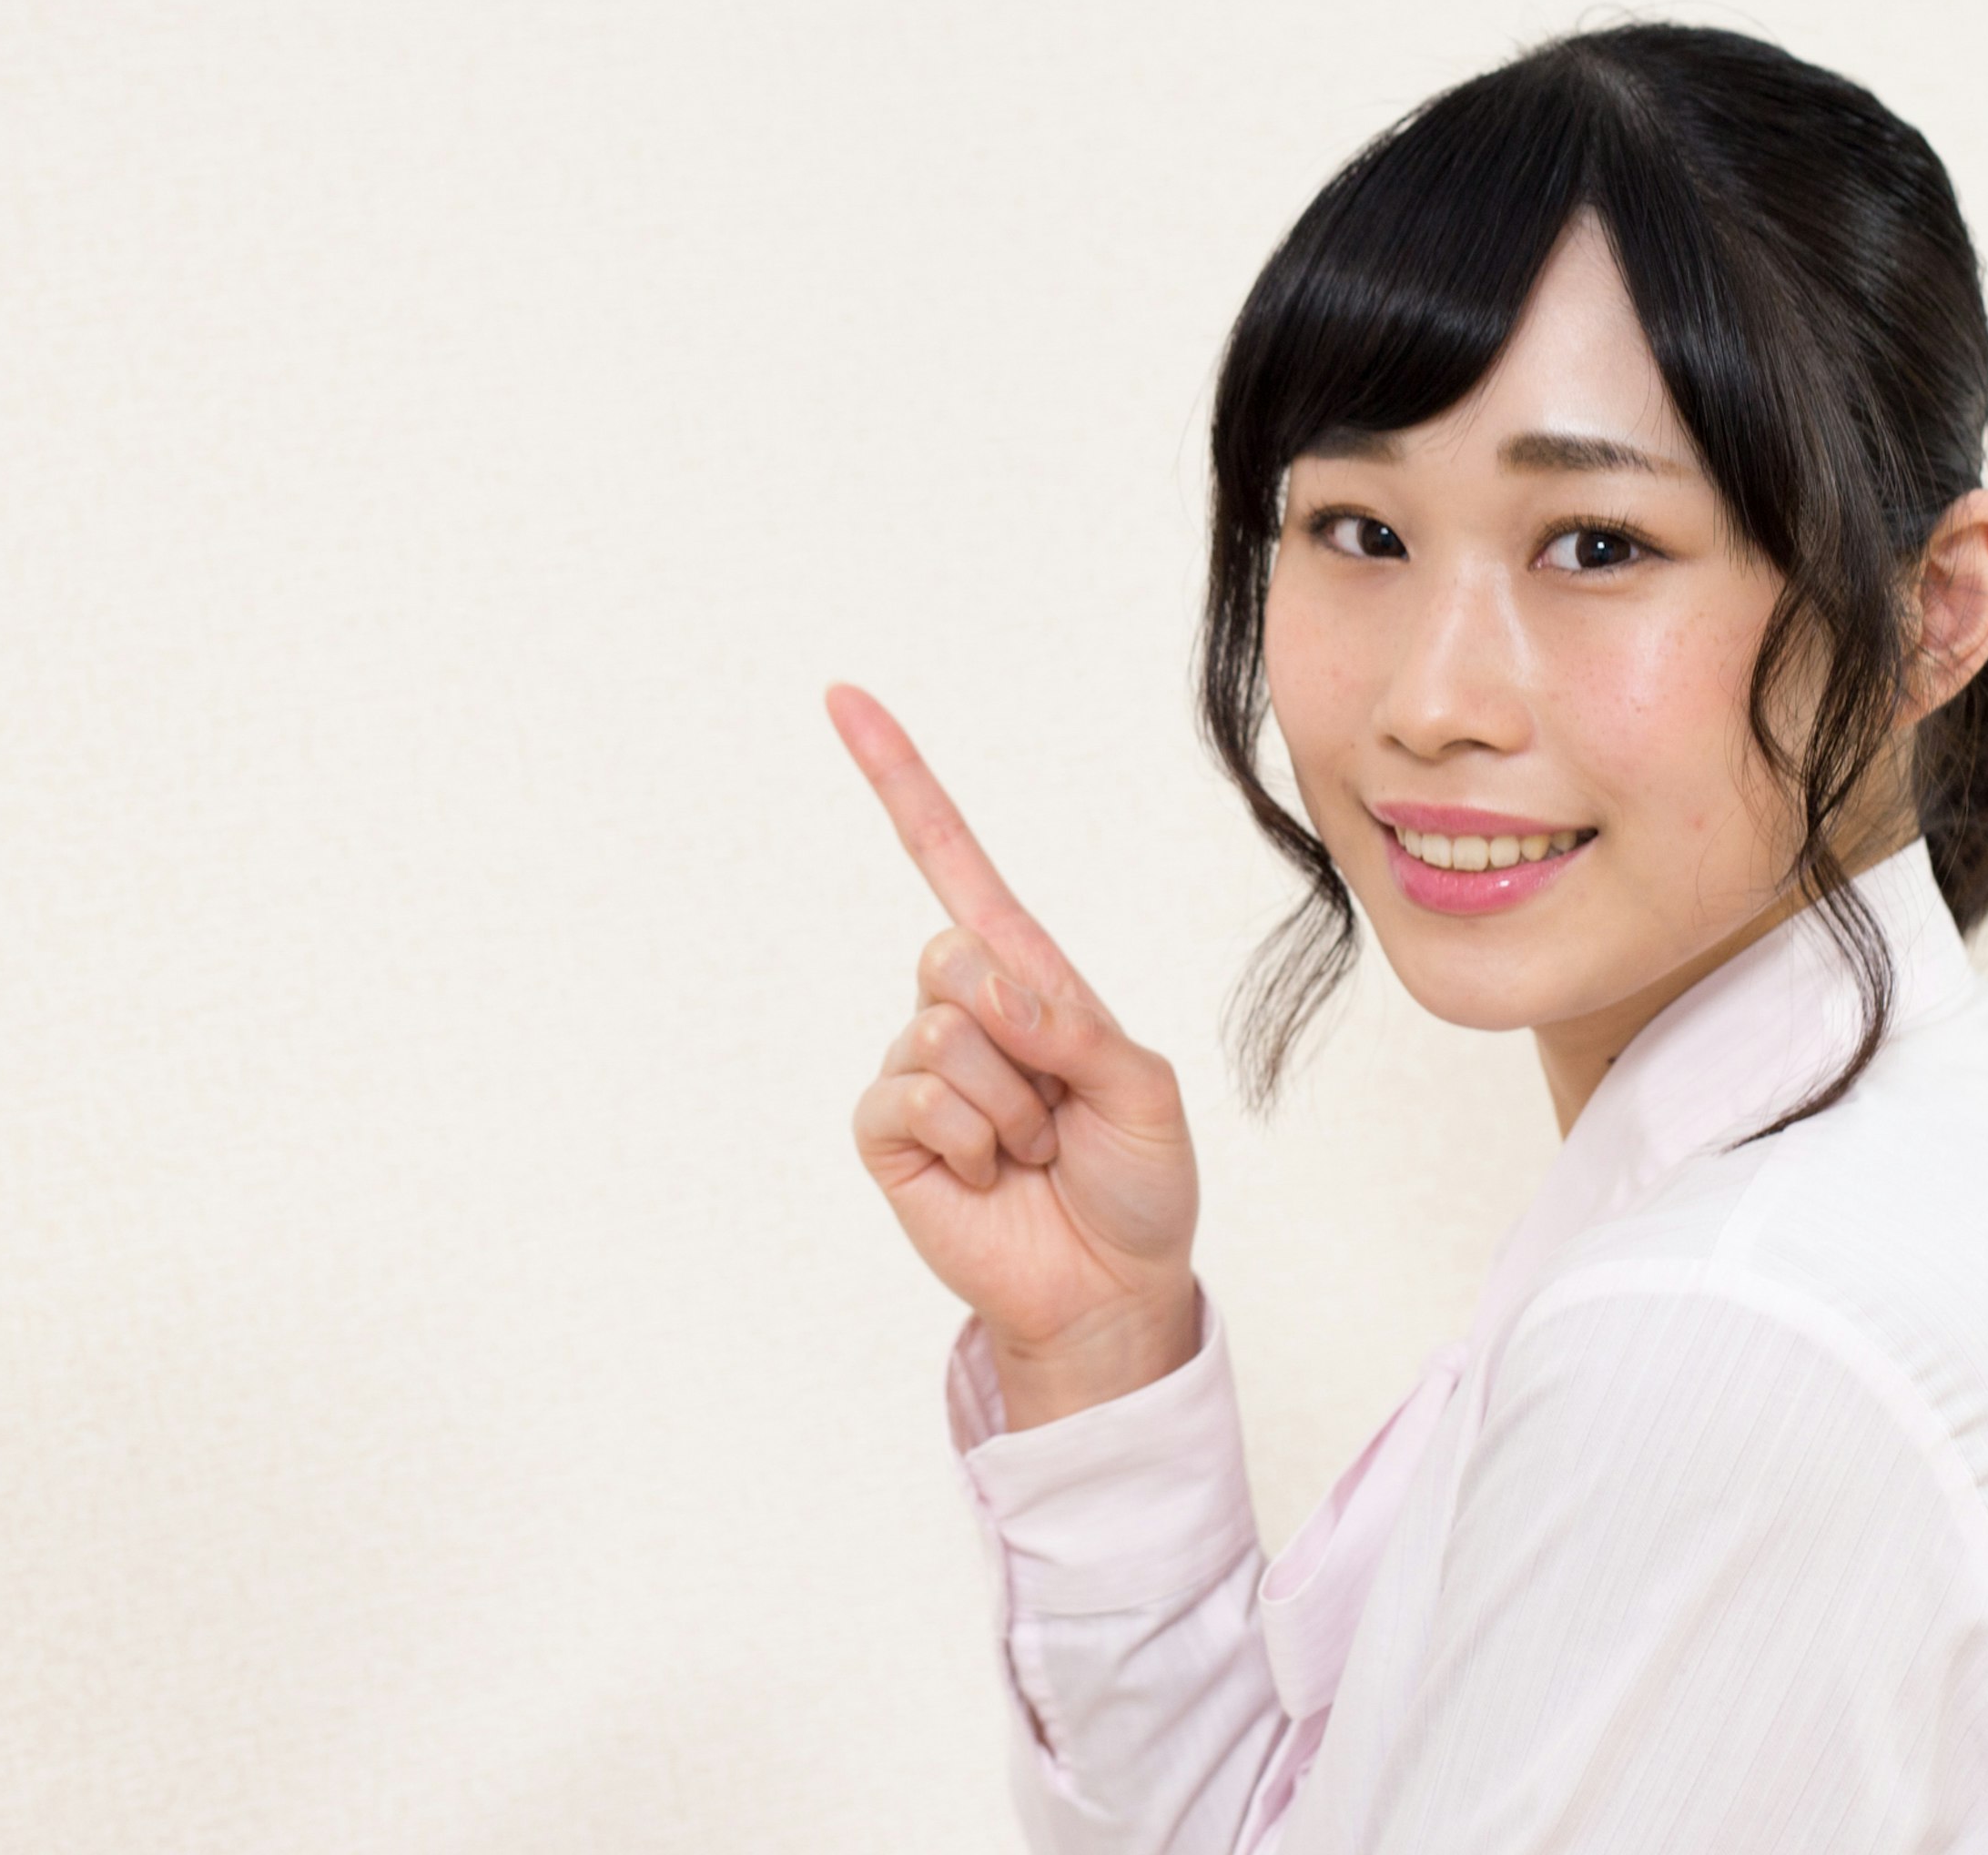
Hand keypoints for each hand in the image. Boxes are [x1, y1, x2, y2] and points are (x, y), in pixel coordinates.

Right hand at [825, 683, 1200, 1427]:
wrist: (1111, 1288)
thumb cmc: (1138, 1181)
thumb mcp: (1143, 1088)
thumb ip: (1072, 1025)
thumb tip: (975, 990)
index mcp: (1027, 973)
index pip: (950, 859)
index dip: (899, 780)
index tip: (844, 699)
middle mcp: (962, 1006)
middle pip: (951, 953)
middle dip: (1025, 1035)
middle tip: (1058, 1105)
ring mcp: (919, 1068)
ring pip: (940, 1035)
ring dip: (1009, 1107)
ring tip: (1031, 1150)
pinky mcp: (889, 1132)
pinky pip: (911, 1102)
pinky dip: (969, 1145)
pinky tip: (987, 1177)